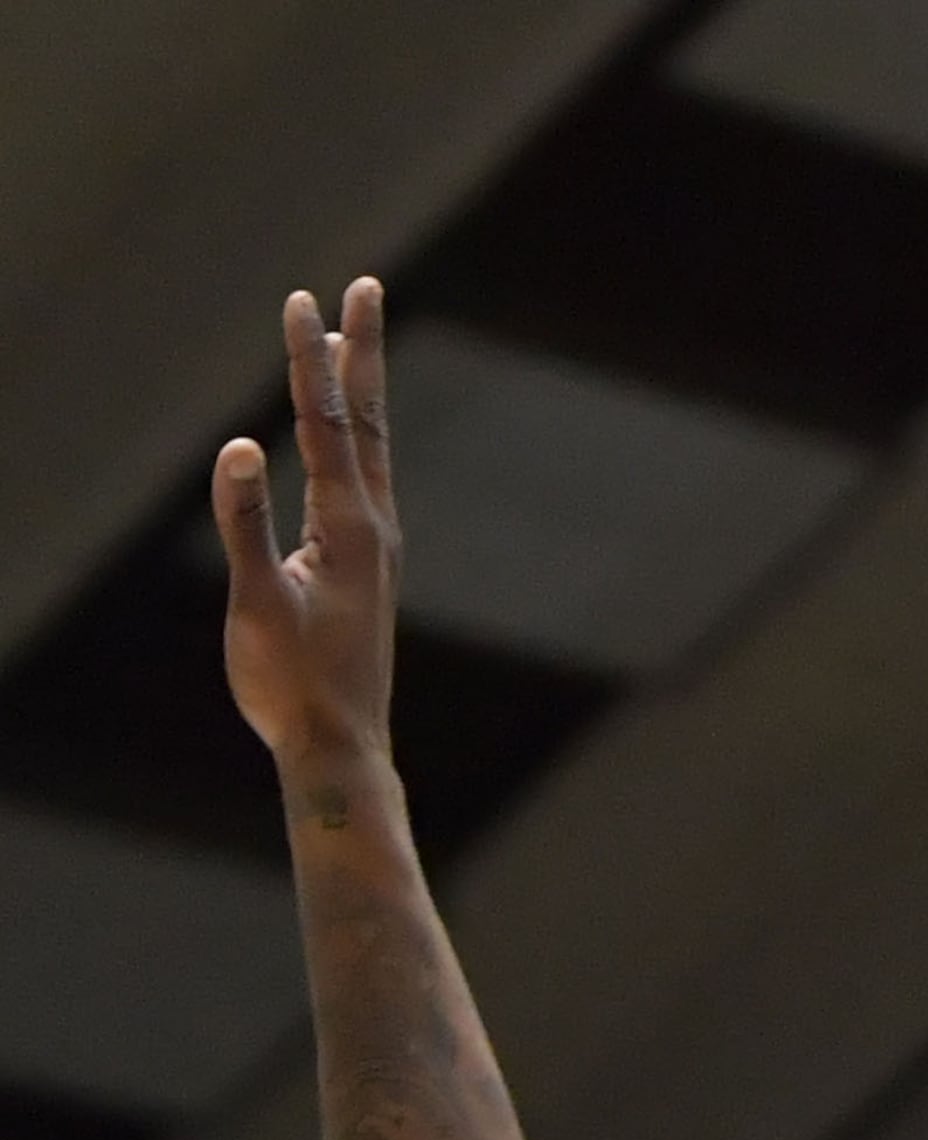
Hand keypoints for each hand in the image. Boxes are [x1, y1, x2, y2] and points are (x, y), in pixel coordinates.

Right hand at [214, 281, 399, 791]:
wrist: (340, 751)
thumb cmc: (293, 686)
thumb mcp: (256, 603)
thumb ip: (245, 523)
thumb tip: (238, 447)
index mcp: (349, 528)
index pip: (325, 423)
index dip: (309, 359)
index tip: (300, 299)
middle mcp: (374, 529)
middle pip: (364, 421)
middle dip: (358, 352)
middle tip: (364, 288)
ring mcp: (376, 550)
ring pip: (369, 449)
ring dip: (359, 391)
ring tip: (353, 342)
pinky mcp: (368, 570)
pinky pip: (362, 481)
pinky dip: (353, 440)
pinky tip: (344, 439)